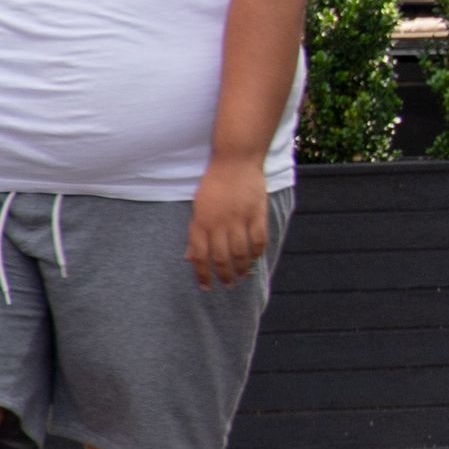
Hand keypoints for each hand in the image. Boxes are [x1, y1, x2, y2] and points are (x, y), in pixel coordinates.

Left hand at [187, 159, 273, 290]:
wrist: (235, 161)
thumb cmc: (214, 184)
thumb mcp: (198, 208)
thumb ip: (195, 233)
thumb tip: (190, 257)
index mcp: (201, 222)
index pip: (200, 256)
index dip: (203, 275)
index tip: (206, 287)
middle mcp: (219, 223)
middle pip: (221, 258)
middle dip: (224, 275)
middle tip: (228, 285)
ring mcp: (239, 219)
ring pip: (241, 253)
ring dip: (242, 268)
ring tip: (242, 276)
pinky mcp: (256, 214)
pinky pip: (258, 240)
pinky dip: (257, 253)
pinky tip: (255, 259)